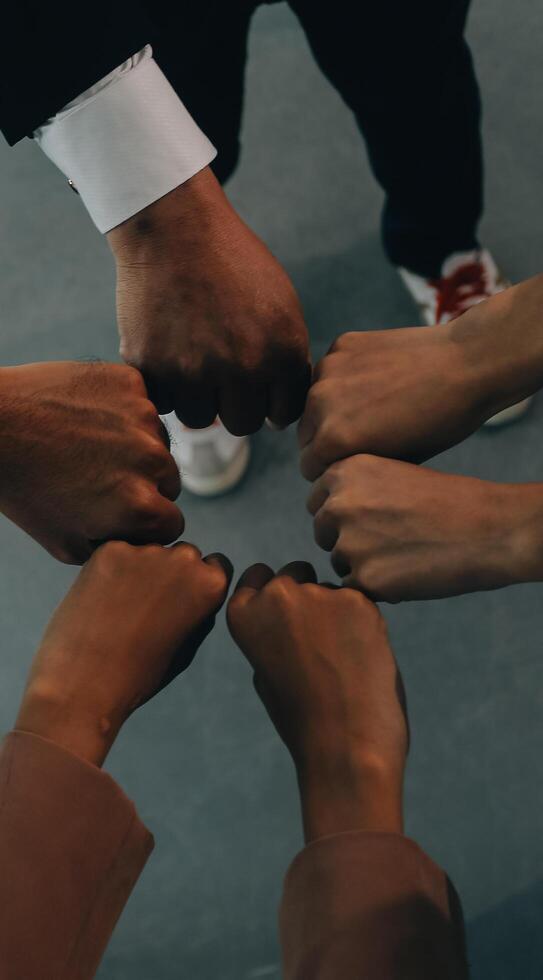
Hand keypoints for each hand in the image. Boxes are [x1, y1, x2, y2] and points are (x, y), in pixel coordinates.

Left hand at [0, 361, 182, 562]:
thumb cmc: (25, 490)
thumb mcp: (69, 546)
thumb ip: (120, 547)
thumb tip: (149, 541)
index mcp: (140, 507)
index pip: (171, 523)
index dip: (144, 523)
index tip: (115, 511)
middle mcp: (152, 460)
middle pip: (169, 480)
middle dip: (143, 483)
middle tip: (97, 476)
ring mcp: (143, 416)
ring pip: (158, 440)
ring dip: (135, 446)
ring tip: (88, 446)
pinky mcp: (130, 382)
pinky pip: (141, 402)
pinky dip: (122, 410)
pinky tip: (88, 417)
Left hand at [16, 541, 231, 764]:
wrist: (84, 684)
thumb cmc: (140, 674)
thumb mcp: (188, 646)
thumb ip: (200, 609)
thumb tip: (200, 583)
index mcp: (210, 585)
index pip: (216, 565)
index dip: (198, 583)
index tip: (178, 602)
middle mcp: (184, 560)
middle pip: (183, 554)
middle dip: (170, 572)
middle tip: (146, 606)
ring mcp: (146, 551)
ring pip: (148, 550)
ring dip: (140, 568)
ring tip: (119, 607)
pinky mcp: (110, 550)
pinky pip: (117, 552)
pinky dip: (111, 569)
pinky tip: (100, 599)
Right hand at [108, 167, 310, 433]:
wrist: (176, 228)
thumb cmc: (233, 265)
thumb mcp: (282, 306)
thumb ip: (287, 360)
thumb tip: (280, 415)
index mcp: (282, 353)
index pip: (283, 414)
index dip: (270, 401)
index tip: (257, 383)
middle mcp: (242, 369)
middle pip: (241, 424)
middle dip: (235, 404)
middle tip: (221, 372)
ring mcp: (194, 372)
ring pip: (200, 420)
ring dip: (198, 398)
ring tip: (193, 359)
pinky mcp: (151, 368)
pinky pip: (165, 402)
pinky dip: (166, 385)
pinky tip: (169, 352)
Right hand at [227, 562, 407, 840]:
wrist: (346, 744)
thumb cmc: (301, 719)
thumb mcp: (264, 674)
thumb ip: (268, 635)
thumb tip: (286, 613)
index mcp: (243, 614)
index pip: (256, 576)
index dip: (273, 594)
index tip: (286, 616)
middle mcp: (277, 594)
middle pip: (294, 573)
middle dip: (306, 595)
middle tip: (320, 637)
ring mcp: (319, 593)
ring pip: (330, 587)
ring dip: (337, 609)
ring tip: (345, 655)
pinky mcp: (359, 600)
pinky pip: (360, 600)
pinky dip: (364, 620)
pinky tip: (364, 654)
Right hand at [298, 325, 490, 480]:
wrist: (466, 365)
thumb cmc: (440, 423)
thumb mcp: (397, 461)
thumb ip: (355, 465)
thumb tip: (336, 466)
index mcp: (333, 440)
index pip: (309, 467)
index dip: (331, 470)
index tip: (353, 465)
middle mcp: (320, 403)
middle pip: (305, 435)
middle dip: (325, 440)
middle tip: (360, 439)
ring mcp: (328, 369)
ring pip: (313, 402)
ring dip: (330, 409)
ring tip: (368, 410)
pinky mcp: (341, 345)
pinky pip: (329, 372)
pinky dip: (344, 379)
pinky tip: (377, 380)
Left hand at [308, 455, 542, 600]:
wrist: (487, 529)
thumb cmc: (446, 502)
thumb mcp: (391, 474)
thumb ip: (353, 489)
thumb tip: (325, 513)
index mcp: (344, 471)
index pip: (319, 501)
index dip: (344, 514)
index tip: (372, 518)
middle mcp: (338, 503)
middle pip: (323, 532)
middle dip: (349, 539)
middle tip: (392, 540)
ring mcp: (348, 542)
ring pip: (339, 562)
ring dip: (363, 564)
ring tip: (405, 554)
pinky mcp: (364, 578)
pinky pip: (356, 588)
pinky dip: (378, 587)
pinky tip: (409, 572)